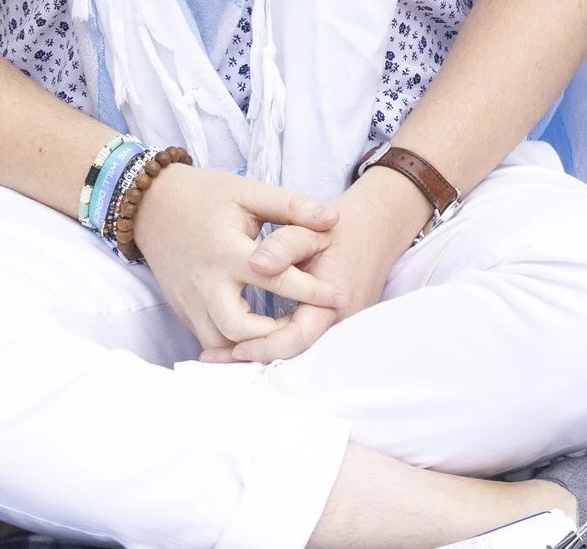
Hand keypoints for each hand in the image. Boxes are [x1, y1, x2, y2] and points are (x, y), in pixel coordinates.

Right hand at [133, 164, 344, 351]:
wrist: (152, 205)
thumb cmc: (207, 195)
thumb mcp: (251, 192)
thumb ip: (293, 205)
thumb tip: (332, 221)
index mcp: (227, 250)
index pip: (275, 278)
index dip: (312, 290)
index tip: (339, 296)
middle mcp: (206, 283)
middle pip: (239, 328)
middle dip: (276, 335)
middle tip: (306, 326)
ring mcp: (190, 301)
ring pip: (220, 344)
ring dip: (253, 347)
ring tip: (286, 336)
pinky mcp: (183, 311)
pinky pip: (208, 341)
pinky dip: (234, 346)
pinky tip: (259, 339)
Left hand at [201, 166, 431, 362]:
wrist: (376, 227)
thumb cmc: (342, 227)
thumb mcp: (313, 230)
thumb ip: (284, 245)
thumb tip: (256, 264)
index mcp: (334, 300)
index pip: (296, 338)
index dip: (263, 346)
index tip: (232, 347)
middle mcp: (338, 320)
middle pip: (291, 353)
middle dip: (252, 357)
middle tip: (209, 358)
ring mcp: (336, 325)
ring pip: (293, 350)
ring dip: (258, 352)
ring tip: (215, 354)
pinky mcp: (328, 322)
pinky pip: (297, 340)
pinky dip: (270, 342)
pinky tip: (240, 340)